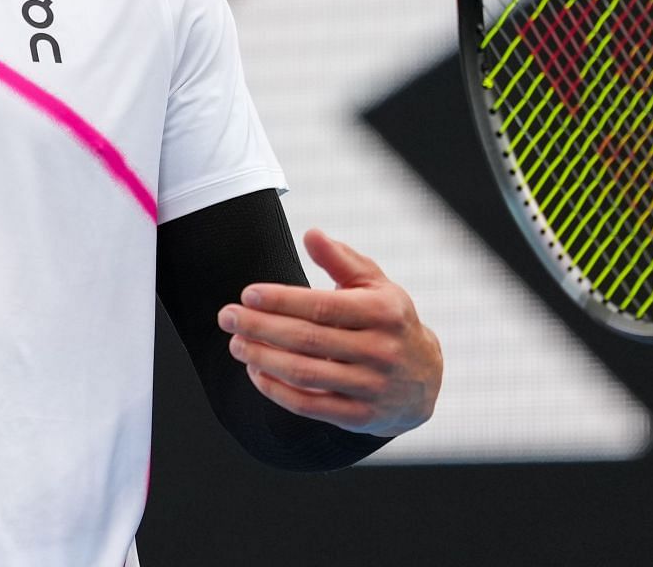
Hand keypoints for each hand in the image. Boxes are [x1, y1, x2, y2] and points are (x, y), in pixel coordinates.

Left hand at [218, 228, 441, 436]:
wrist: (424, 378)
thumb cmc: (389, 321)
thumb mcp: (376, 285)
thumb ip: (341, 259)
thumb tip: (311, 234)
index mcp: (383, 313)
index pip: (322, 307)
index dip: (282, 301)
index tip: (248, 294)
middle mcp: (380, 351)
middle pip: (307, 340)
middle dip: (261, 328)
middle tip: (227, 317)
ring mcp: (371, 387)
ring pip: (305, 374)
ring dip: (263, 359)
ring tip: (236, 344)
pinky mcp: (360, 417)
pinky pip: (310, 405)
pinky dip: (277, 390)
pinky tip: (256, 372)